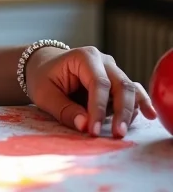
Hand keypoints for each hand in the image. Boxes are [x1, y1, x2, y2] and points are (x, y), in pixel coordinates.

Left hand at [24, 45, 157, 137]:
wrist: (43, 67)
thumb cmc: (42, 78)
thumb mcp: (44, 94)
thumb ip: (64, 110)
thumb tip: (84, 126)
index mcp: (83, 57)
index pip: (98, 83)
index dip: (98, 108)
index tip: (93, 130)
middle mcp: (103, 61)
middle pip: (121, 85)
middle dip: (121, 111)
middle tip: (116, 135)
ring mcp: (112, 70)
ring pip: (130, 90)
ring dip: (129, 112)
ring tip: (121, 132)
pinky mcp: (116, 82)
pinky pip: (133, 93)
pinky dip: (140, 104)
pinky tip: (149, 115)